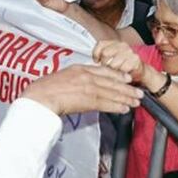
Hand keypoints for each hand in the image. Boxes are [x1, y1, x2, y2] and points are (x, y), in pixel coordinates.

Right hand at [21, 64, 143, 114]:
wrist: (39, 98)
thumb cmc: (43, 90)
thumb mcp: (60, 77)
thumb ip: (73, 80)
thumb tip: (79, 86)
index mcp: (79, 68)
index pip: (104, 70)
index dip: (118, 74)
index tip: (127, 77)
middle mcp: (86, 75)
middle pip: (111, 82)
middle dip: (127, 88)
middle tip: (138, 92)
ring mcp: (88, 87)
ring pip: (112, 92)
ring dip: (126, 98)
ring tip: (136, 102)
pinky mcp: (88, 100)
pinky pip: (106, 103)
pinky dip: (117, 106)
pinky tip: (125, 109)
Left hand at [92, 40, 145, 83]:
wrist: (139, 69)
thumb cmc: (123, 64)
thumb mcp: (112, 57)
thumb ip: (102, 56)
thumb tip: (91, 60)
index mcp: (115, 42)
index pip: (100, 44)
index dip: (96, 54)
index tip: (96, 60)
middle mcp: (122, 45)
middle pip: (105, 53)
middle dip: (104, 64)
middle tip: (108, 68)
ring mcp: (129, 52)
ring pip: (113, 64)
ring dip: (113, 71)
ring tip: (116, 71)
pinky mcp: (135, 60)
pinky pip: (122, 70)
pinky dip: (121, 74)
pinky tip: (123, 73)